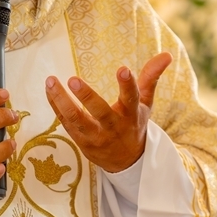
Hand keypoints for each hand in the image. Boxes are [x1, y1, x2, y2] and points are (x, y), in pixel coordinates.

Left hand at [44, 52, 171, 171]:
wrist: (125, 162)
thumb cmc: (134, 125)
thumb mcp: (146, 104)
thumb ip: (151, 77)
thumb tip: (166, 54)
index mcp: (131, 115)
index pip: (132, 99)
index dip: (128, 85)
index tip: (123, 69)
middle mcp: (113, 126)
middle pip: (100, 112)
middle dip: (87, 96)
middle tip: (73, 79)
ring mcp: (95, 136)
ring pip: (76, 119)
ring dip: (62, 100)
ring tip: (51, 81)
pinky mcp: (80, 141)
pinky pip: (65, 122)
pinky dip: (55, 105)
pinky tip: (49, 89)